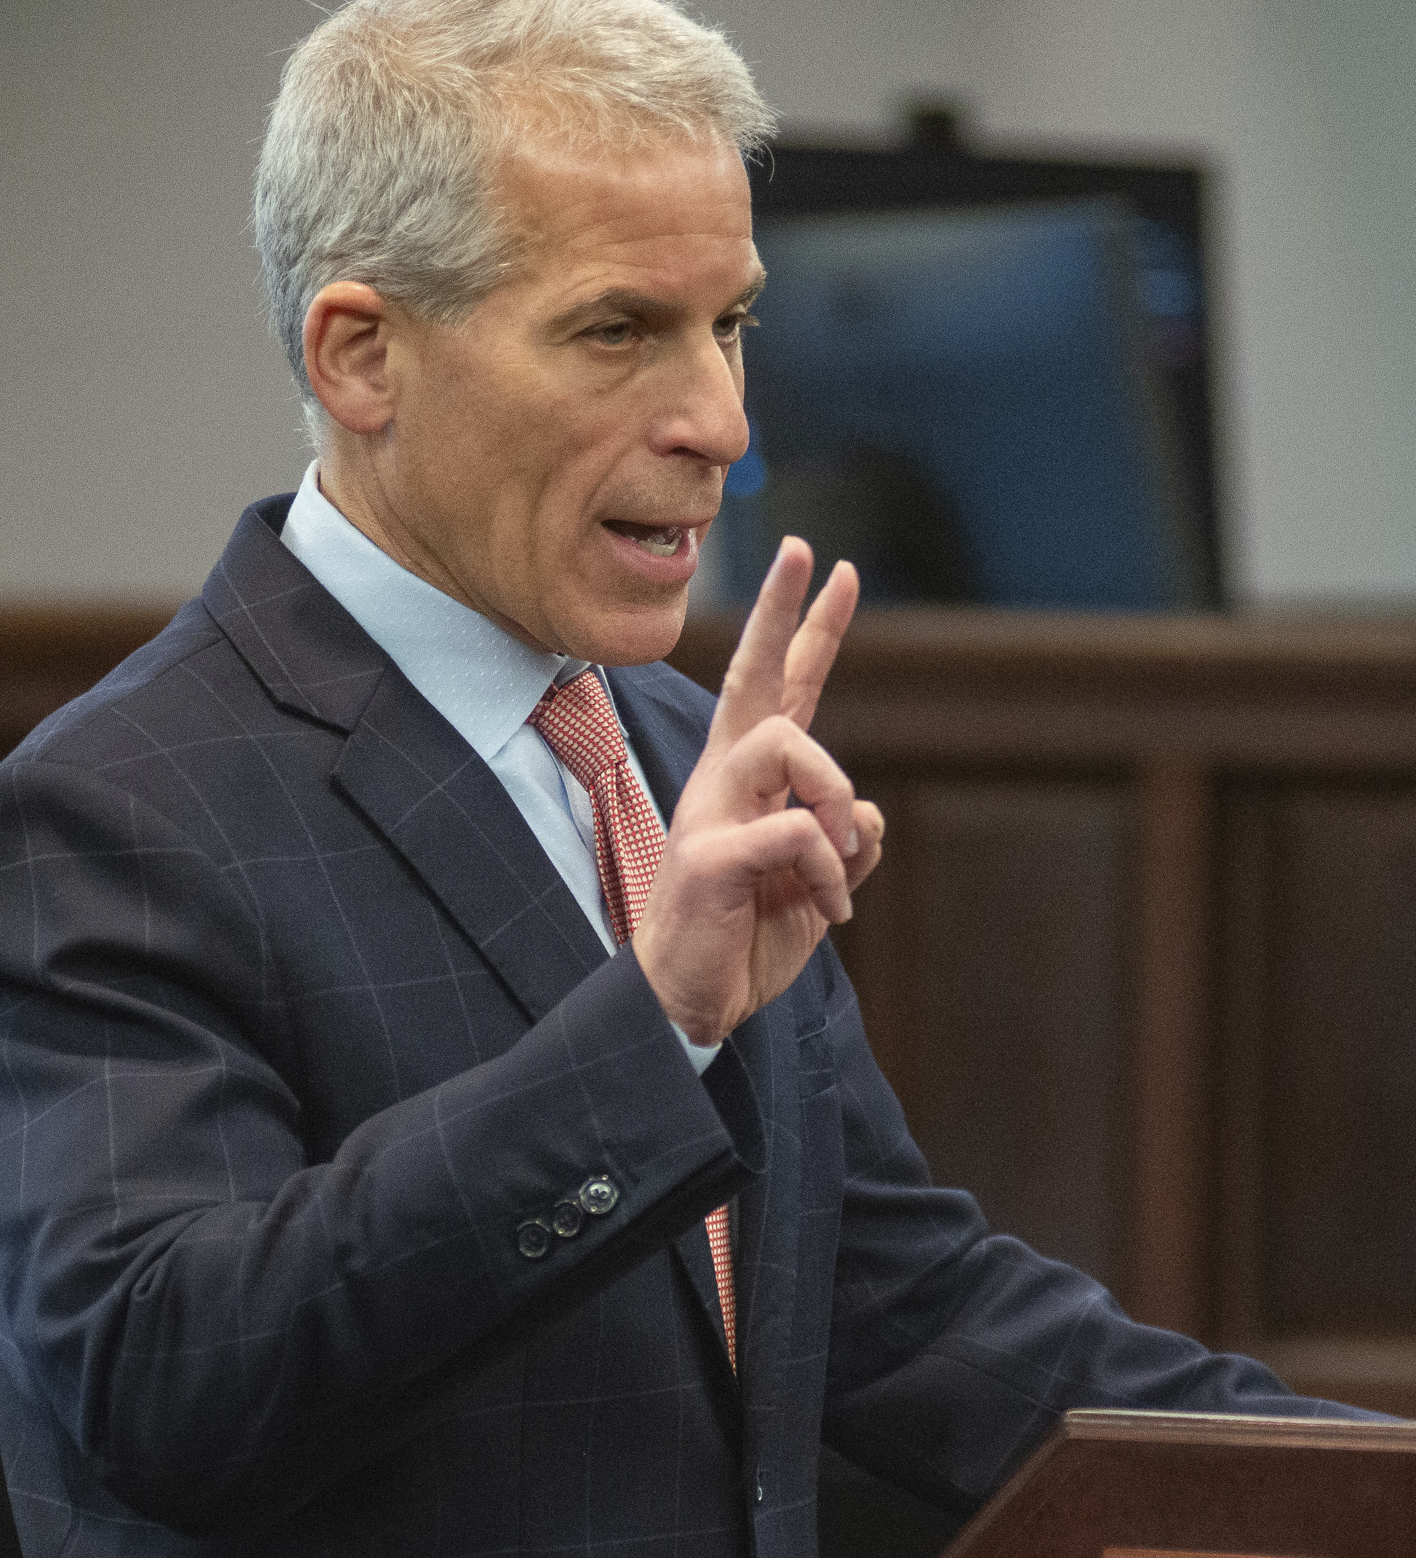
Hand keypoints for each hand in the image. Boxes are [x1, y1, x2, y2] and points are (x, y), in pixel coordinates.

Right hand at [633, 538, 883, 1045]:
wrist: (688, 1005)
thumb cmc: (742, 940)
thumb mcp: (813, 889)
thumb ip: (843, 845)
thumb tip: (869, 814)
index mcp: (749, 783)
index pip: (780, 689)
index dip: (806, 628)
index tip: (833, 566)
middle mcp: (723, 782)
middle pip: (754, 678)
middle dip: (781, 611)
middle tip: (807, 552)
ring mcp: (710, 814)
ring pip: (787, 742)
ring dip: (835, 795)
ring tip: (842, 857)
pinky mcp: (709, 856)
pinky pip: (798, 831)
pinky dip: (833, 874)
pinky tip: (828, 911)